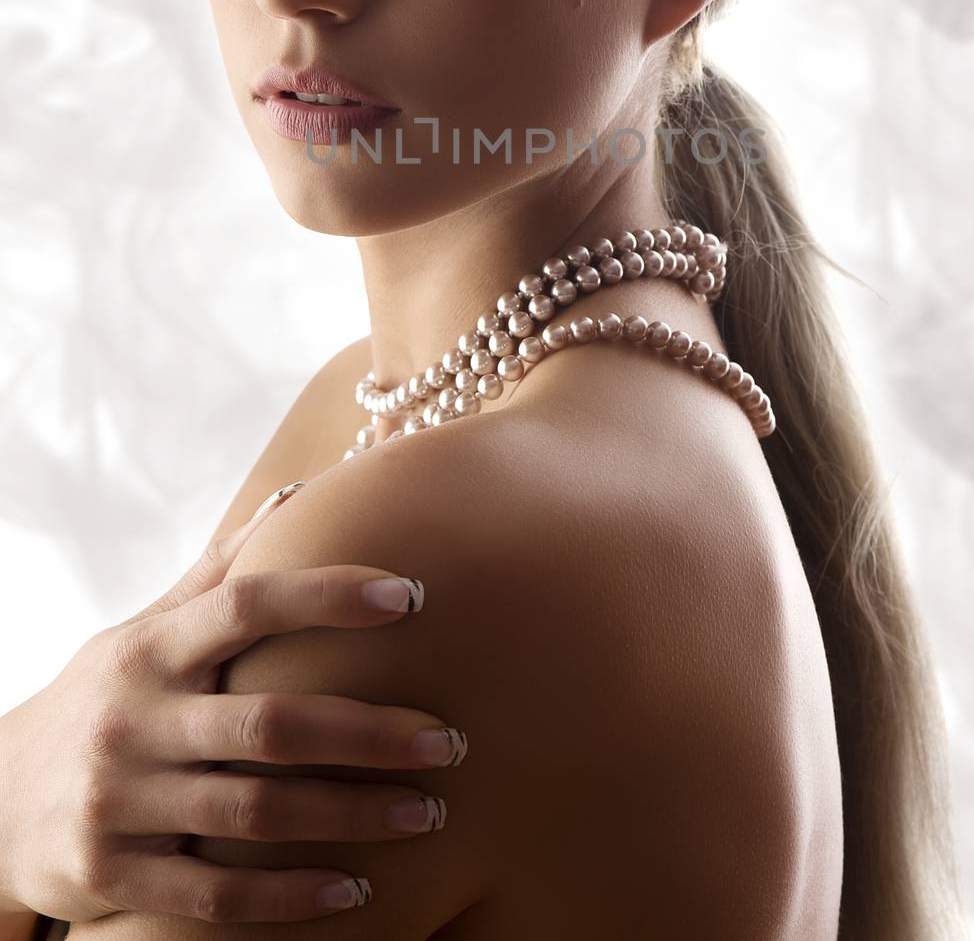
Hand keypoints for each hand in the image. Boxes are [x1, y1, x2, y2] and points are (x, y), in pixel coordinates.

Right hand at [1, 484, 464, 924]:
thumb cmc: (105, 698)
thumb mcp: (145, 631)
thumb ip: (220, 574)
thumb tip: (299, 493)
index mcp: (152, 649)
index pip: (247, 605)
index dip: (328, 595)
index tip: (409, 594)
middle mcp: (135, 720)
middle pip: (272, 723)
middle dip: (372, 732)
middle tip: (452, 738)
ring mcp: (121, 802)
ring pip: (256, 812)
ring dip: (354, 815)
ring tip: (431, 813)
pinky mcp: (115, 878)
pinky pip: (216, 895)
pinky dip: (291, 896)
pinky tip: (358, 889)